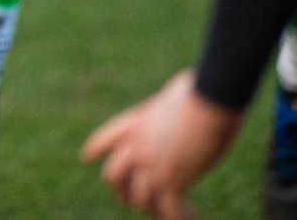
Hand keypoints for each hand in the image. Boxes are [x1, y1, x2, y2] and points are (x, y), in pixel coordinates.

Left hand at [80, 70, 244, 219]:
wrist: (209, 99)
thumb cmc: (201, 90)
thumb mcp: (176, 92)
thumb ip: (171, 101)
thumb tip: (184, 89)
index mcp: (133, 122)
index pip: (103, 140)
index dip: (95, 151)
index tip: (88, 158)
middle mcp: (134, 146)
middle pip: (112, 177)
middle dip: (121, 191)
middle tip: (131, 201)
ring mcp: (150, 165)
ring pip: (139, 199)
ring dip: (153, 209)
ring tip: (167, 213)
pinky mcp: (170, 180)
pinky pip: (167, 210)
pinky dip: (178, 216)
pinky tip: (190, 216)